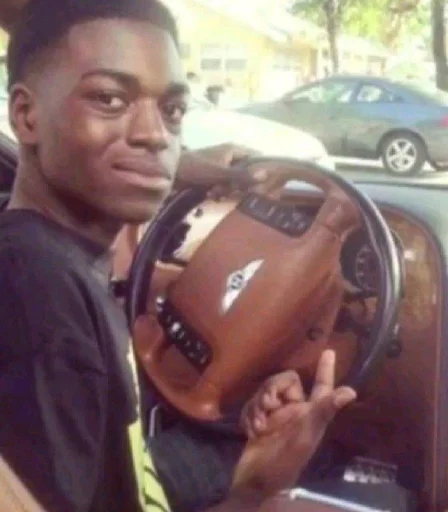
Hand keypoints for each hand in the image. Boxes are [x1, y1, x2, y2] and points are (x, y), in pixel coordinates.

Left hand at [176, 143, 266, 191]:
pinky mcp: (212, 176)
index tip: (264, 185)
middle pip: (247, 173)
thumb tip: (266, 175)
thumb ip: (242, 175)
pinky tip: (210, 195)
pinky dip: (219, 192)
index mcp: (234, 149)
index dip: (262, 169)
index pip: (258, 157)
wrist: (169, 173)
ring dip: (228, 190)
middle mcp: (230, 156)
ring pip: (235, 182)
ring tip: (216, 192)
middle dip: (240, 185)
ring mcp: (221, 166)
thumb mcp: (220, 173)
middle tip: (231, 191)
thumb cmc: (194, 169)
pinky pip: (223, 186)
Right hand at [233, 350, 355, 495]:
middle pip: (283, 382)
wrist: (253, 483)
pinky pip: (252, 405)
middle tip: (267, 406)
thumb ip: (324, 410)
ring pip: (265, 392)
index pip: (321, 386)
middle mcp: (294, 412)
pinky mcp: (258, 422)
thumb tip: (352, 391)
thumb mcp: (305, 435)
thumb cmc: (283, 463)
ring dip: (257, 406)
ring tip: (257, 425)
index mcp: (309, 414)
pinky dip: (248, 415)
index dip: (325, 370)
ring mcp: (275, 417)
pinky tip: (249, 431)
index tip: (329, 351)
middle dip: (272, 390)